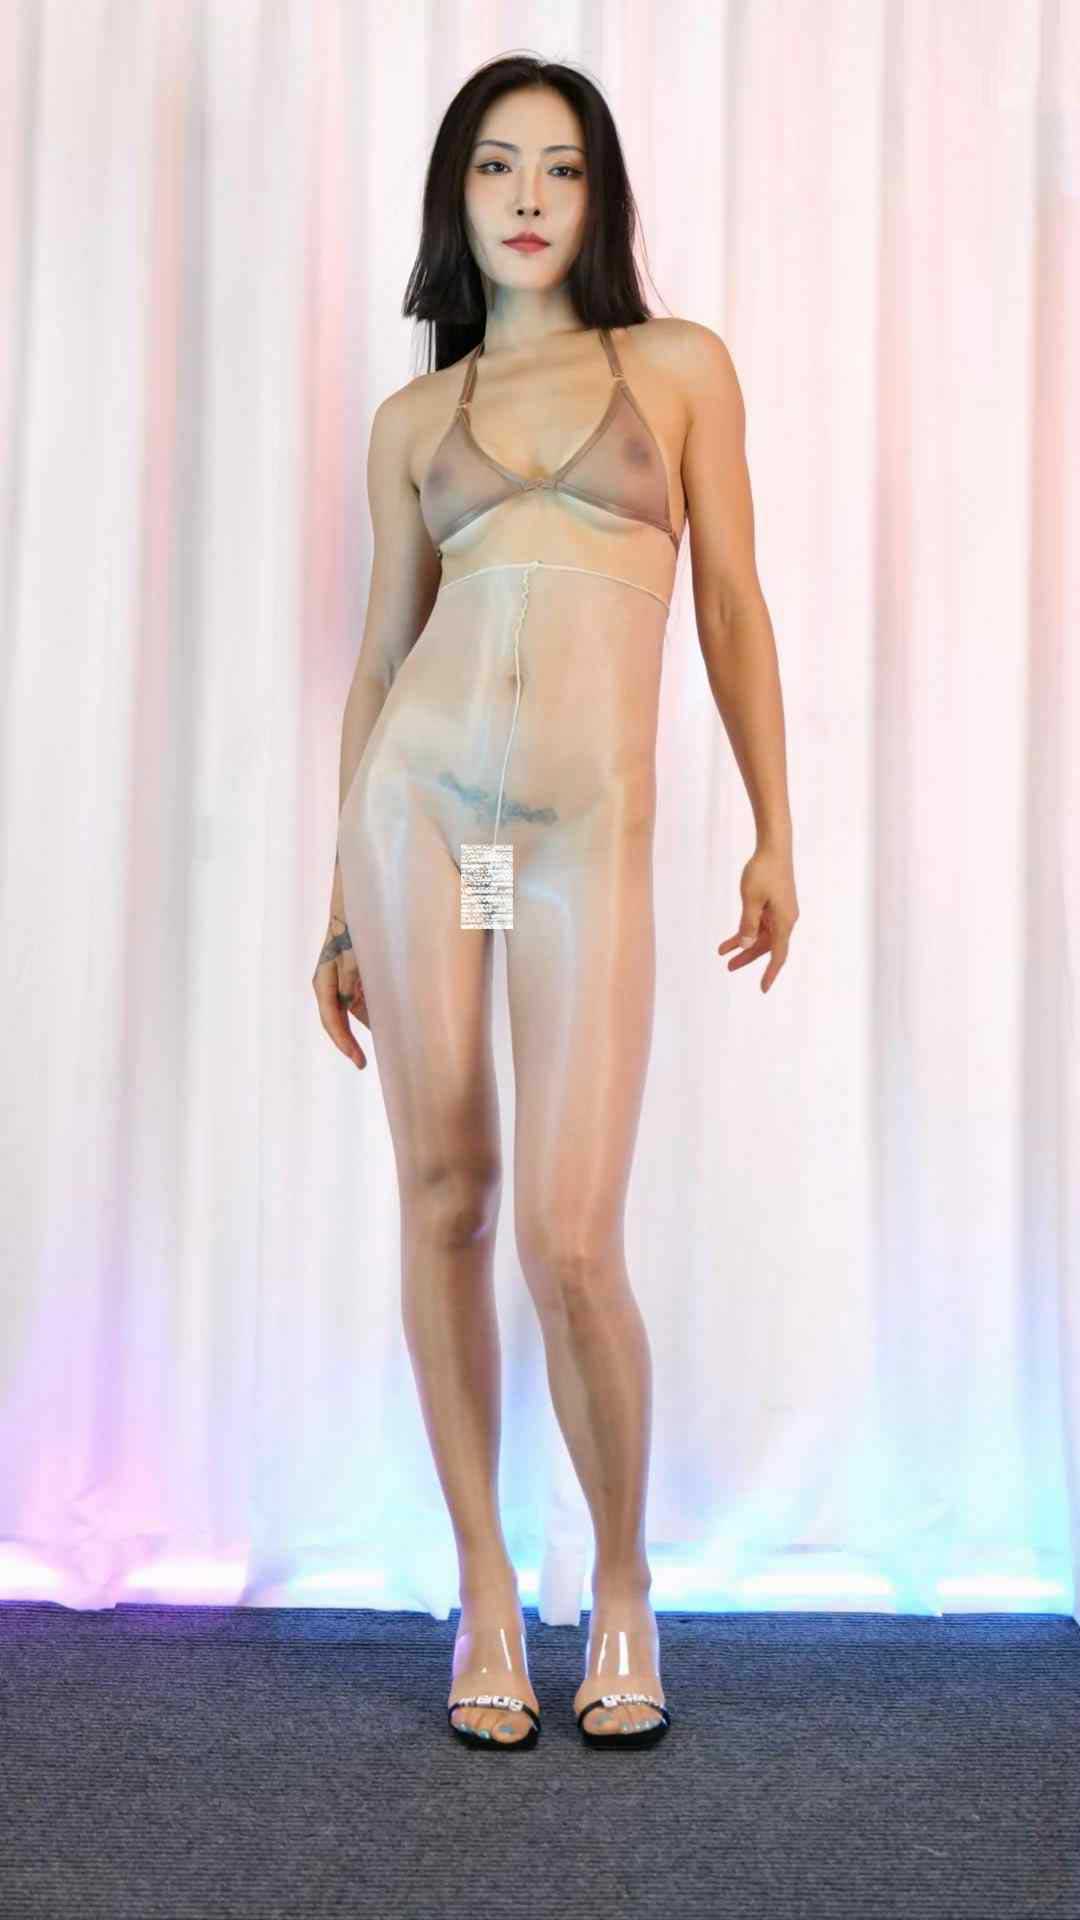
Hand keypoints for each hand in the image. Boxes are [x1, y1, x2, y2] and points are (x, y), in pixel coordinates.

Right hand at [312, 911, 370, 1068]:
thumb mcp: (351, 951)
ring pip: (353, 1012)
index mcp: (324, 981)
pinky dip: (375, 1011)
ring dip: (367, 1025)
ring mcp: (342, 982)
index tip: (358, 1060)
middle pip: (339, 1022)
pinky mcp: (355, 977)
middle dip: (350, 1042)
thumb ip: (349, 976)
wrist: (355, 903)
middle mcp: (330, 985)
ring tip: (385, 1044)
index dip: (344, 1042)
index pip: (331, 1019)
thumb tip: (348, 1003)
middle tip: (363, 1063)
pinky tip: (390, 1019)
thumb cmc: (351, 926)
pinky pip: (363, 1001)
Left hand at [718, 842, 798, 992]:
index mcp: (784, 921)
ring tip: (722, 953)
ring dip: (743, 943)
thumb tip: (747, 944)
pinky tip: (731, 936)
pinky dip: (746, 929)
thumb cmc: (763, 871)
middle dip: (747, 957)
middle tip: (728, 967)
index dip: (770, 973)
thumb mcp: (750, 899)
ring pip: (761, 935)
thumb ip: (748, 924)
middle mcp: (786, 920)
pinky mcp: (774, 904)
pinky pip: (760, 923)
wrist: (774, 847)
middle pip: (766, 946)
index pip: (778, 954)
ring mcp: (780, 912)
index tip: (763, 988)